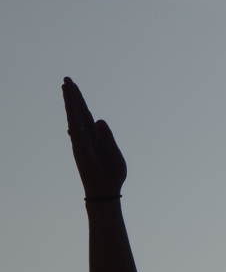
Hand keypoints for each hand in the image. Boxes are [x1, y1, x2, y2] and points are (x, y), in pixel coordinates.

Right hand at [62, 78, 127, 199]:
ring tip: (66, 87)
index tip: (74, 87)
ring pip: (74, 118)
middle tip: (67, 79)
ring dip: (70, 103)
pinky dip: (73, 119)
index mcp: (95, 137)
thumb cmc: (112, 173)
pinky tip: (70, 107)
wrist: (108, 191)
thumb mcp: (114, 151)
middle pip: (78, 112)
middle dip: (72, 96)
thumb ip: (107, 136)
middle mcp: (85, 137)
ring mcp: (81, 142)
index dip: (80, 101)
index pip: (86, 114)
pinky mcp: (80, 150)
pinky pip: (76, 131)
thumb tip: (98, 119)